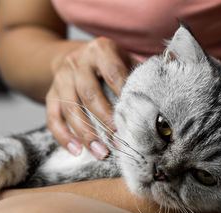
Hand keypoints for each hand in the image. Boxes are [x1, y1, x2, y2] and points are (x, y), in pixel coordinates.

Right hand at [46, 37, 134, 158]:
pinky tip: (77, 151)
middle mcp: (77, 62)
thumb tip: (170, 79)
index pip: (113, 73)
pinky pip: (53, 117)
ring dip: (86, 134)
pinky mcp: (50, 94)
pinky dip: (63, 136)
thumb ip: (140, 71)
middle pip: (90, 94)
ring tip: (101, 153)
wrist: (71, 56)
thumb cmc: (106, 63)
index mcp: (100, 50)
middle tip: (119, 143)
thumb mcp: (123, 58)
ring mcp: (61, 79)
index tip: (135, 119)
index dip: (123, 97)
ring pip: (70, 108)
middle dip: (105, 121)